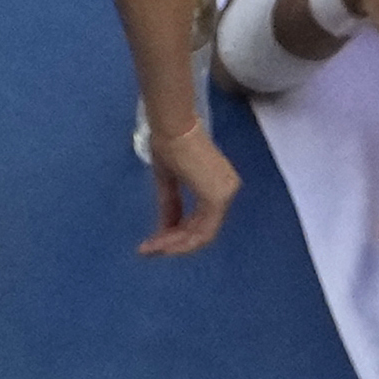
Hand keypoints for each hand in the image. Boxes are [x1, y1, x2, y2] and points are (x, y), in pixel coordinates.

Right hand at [140, 117, 239, 256]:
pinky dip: (181, 239)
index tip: (155, 243)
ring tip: (151, 248)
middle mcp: (228, 191)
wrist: (172, 128)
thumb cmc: (169, 145)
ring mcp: (225, 195)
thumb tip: (165, 229)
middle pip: (202, 230)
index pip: (203, 219)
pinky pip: (201, 230)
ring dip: (175, 244)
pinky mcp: (217, 198)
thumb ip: (170, 205)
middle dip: (174, 243)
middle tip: (149, 250)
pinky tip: (161, 243)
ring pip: (201, 233)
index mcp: (220, 184)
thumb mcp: (168, 180)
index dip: (179, 235)